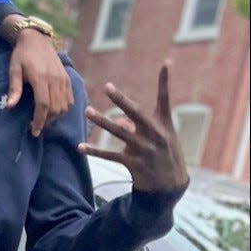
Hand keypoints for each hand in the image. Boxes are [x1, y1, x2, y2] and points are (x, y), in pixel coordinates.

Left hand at [6, 29, 73, 135]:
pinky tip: (54, 112)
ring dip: (55, 117)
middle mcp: (55, 79)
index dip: (39, 121)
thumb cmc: (22, 55)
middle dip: (46, 122)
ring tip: (43, 120)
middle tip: (35, 127)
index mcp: (40, 77)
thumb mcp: (14, 70)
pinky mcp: (67, 79)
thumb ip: (14, 89)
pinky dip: (63, 109)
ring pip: (64, 106)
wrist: (36, 39)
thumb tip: (9, 107)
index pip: (43, 105)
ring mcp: (63, 79)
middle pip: (55, 108)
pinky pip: (70, 99)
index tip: (33, 131)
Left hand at [81, 61, 188, 194]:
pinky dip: (94, 151)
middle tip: (108, 87)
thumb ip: (137, 127)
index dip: (165, 81)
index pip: (165, 98)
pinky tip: (80, 147)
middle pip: (136, 113)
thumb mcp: (159, 139)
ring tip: (87, 111)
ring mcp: (143, 149)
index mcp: (164, 125)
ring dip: (102, 121)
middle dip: (121, 100)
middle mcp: (155, 134)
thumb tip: (118, 122)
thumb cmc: (165, 156)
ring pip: (119, 133)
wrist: (170, 187)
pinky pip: (109, 155)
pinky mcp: (133, 163)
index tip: (166, 62)